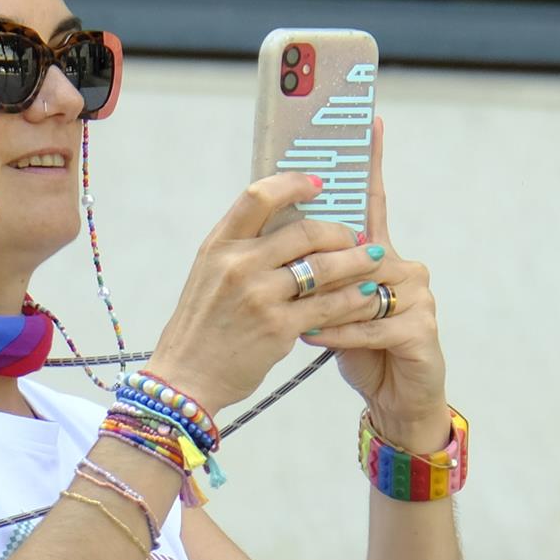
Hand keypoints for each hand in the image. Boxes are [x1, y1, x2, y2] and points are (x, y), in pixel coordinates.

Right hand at [144, 173, 390, 413]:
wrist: (186, 376)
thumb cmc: (204, 324)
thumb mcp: (211, 274)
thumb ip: (244, 249)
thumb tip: (291, 226)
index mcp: (219, 245)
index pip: (259, 196)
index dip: (293, 183)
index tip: (318, 184)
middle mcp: (238, 264)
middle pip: (304, 231)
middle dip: (339, 231)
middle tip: (356, 235)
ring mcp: (258, 295)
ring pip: (323, 267)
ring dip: (355, 261)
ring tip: (373, 259)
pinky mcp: (278, 327)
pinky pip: (327, 306)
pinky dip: (352, 298)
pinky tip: (366, 294)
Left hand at [297, 118, 450, 451]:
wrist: (396, 403)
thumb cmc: (357, 350)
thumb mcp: (329, 305)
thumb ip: (317, 271)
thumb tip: (281, 233)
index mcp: (382, 255)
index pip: (373, 201)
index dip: (372, 162)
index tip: (371, 121)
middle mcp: (405, 267)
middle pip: (359, 249)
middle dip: (322, 263)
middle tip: (286, 272)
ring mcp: (419, 297)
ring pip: (362, 288)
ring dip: (324, 306)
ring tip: (295, 321)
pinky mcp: (423, 329)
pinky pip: (372, 324)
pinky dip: (338, 334)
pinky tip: (313, 339)